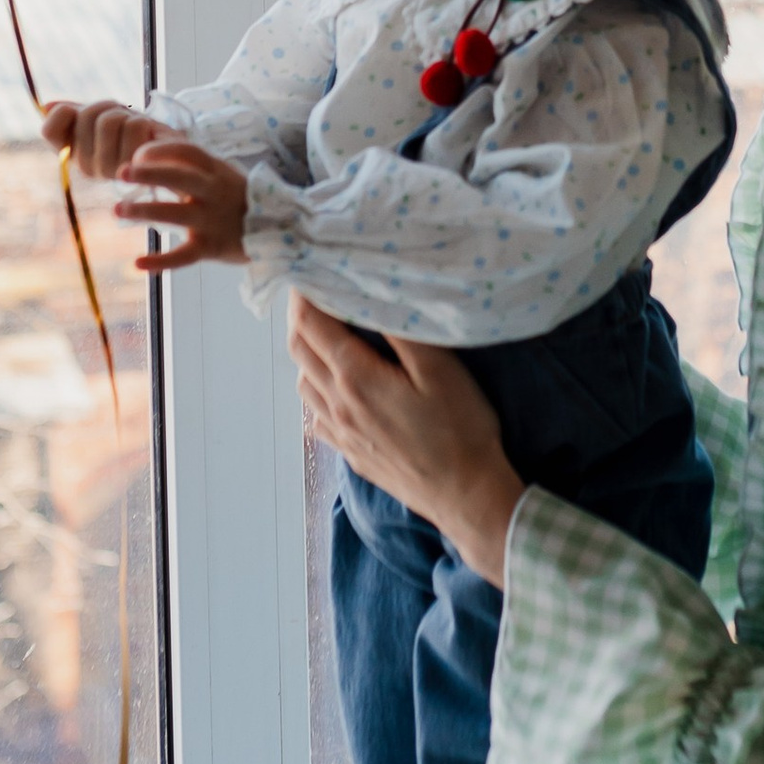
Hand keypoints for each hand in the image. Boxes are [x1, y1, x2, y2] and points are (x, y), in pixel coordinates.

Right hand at [42, 98, 162, 182]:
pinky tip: (147, 136)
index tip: (83, 114)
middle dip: (106, 106)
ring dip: (127, 114)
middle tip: (119, 117)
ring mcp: (112, 170)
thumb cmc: (125, 131)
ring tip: (134, 128)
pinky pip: (136, 126)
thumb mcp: (96, 119)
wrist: (162, 151)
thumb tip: (45, 107)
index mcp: (71, 156)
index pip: (49, 128)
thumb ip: (72, 113)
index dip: (67, 111)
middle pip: (87, 114)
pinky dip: (144, 122)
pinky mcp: (139, 167)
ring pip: (112, 119)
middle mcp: (87, 167)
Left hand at [113, 135, 249, 272]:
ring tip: (117, 210)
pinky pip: (183, 256)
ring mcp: (211, 220)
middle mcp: (213, 192)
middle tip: (120, 171)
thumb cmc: (237, 199)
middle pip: (179, 177)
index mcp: (214, 171)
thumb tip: (149, 154)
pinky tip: (137, 263)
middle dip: (149, 173)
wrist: (277, 230)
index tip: (136, 154)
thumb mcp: (220, 175)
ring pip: (175, 214)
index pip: (186, 152)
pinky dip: (160, 261)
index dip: (159, 150)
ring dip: (144, 211)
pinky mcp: (211, 247)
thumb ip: (190, 167)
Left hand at [286, 295, 521, 584]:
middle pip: (299, 349)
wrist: (465, 496)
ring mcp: (340, 432)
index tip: (312, 268)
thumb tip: (373, 294)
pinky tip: (336, 388)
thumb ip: (403, 330)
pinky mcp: (350, 452)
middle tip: (316, 290)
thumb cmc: (460, 429)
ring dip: (307, 352)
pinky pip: (316, 415)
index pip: (310, 324)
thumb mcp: (440, 370)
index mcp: (355, 378)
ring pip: (303, 382)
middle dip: (301, 315)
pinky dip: (316, 390)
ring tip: (329, 333)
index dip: (304, 292)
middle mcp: (337, 404)